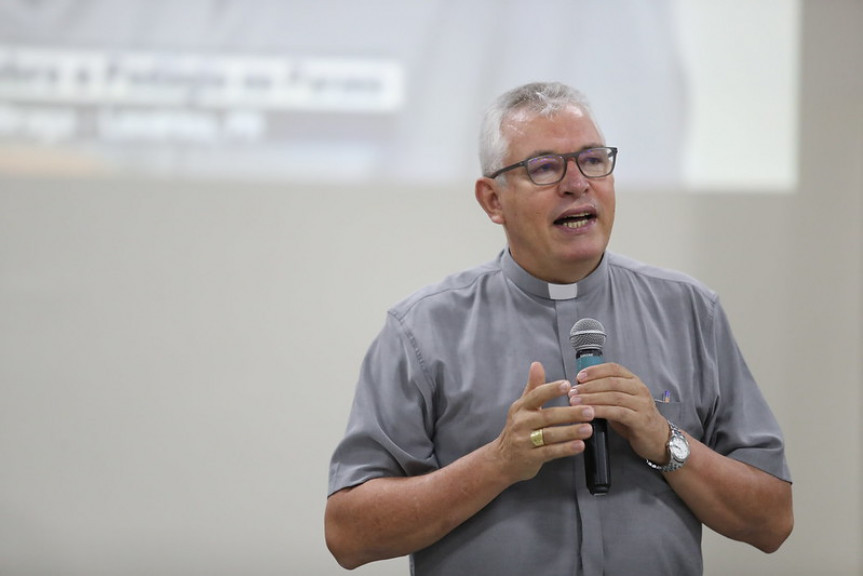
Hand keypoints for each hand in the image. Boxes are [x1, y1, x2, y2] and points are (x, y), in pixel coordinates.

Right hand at [492, 362, 594, 483]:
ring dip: (570, 432)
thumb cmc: (517, 429)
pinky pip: (550, 452)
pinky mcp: (531, 457)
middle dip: (570, 413)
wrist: (502, 459)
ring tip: (589, 429)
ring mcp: (525, 441)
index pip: (537, 395)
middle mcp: (522, 422)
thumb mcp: (522, 407)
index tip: (568, 385)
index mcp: (521, 407)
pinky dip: (565, 449)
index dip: (552, 390)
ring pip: (550, 435)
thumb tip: (537, 364)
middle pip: (548, 416)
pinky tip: (579, 445)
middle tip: (590, 410)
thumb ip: (533, 387)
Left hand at [569, 362, 669, 463]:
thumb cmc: (634, 418)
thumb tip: (579, 388)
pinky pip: (618, 412)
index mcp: (634, 381)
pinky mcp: (641, 419)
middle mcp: (639, 389)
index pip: (613, 368)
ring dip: (592, 398)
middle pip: (611, 382)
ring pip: (613, 396)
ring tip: (575, 402)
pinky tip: (589, 413)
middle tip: (572, 392)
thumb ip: (605, 393)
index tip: (579, 376)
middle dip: (589, 386)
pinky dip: (601, 411)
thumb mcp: (621, 401)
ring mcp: (642, 404)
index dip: (595, 370)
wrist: (657, 438)